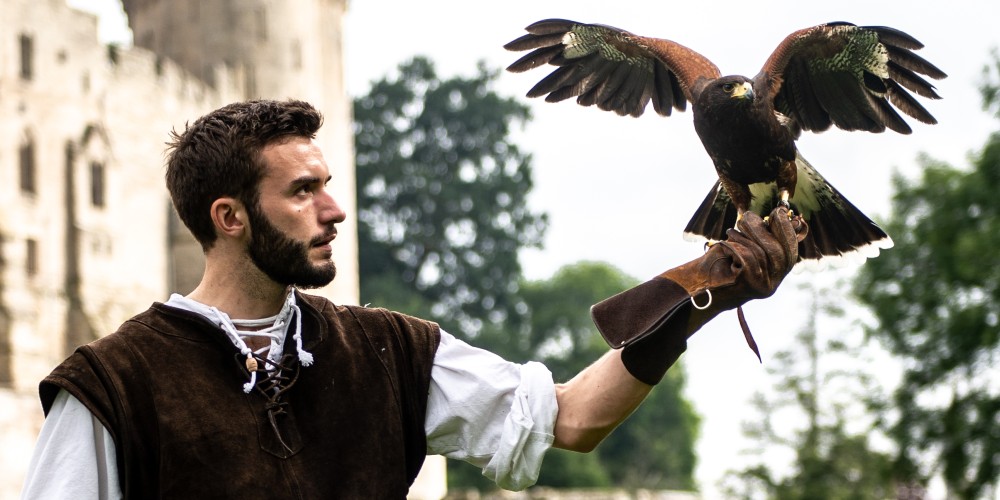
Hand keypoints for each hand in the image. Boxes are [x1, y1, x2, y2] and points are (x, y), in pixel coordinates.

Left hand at [661, 206, 807, 311]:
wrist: (702, 290)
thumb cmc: (722, 266)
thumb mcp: (746, 250)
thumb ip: (764, 237)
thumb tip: (782, 214)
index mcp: (777, 274)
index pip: (790, 249)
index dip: (787, 229)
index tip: (780, 211)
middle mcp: (774, 283)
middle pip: (778, 250)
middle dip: (762, 229)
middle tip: (747, 216)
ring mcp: (764, 286)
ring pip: (761, 253)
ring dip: (744, 237)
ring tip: (731, 231)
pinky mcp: (751, 287)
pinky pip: (748, 259)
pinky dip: (736, 247)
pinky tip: (725, 242)